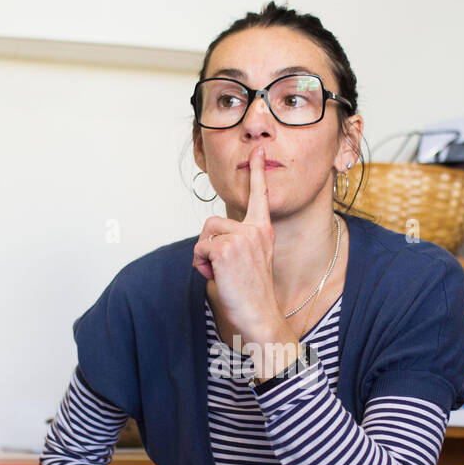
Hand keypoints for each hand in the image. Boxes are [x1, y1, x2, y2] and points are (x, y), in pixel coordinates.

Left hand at [191, 145, 284, 343]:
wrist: (260, 315)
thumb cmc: (252, 293)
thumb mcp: (252, 260)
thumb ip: (239, 242)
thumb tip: (212, 241)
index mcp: (263, 230)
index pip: (260, 196)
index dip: (256, 171)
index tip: (257, 149)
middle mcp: (255, 230)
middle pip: (212, 224)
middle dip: (208, 247)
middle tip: (225, 269)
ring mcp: (241, 238)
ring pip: (204, 237)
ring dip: (205, 257)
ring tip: (223, 274)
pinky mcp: (225, 249)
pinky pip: (200, 250)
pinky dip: (202, 265)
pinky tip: (219, 277)